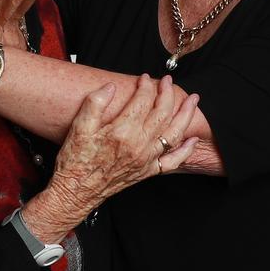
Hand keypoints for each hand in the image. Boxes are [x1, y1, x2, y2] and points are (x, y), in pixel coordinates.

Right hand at [23, 74, 198, 241]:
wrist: (76, 192)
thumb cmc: (76, 161)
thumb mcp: (78, 128)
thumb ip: (95, 104)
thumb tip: (110, 87)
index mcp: (122, 132)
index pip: (142, 102)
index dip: (145, 86)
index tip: (143, 78)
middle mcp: (139, 146)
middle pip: (162, 113)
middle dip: (167, 93)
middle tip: (167, 81)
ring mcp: (146, 160)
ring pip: (174, 133)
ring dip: (186, 115)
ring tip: (194, 101)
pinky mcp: (148, 171)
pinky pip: (173, 161)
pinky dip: (186, 150)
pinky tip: (192, 139)